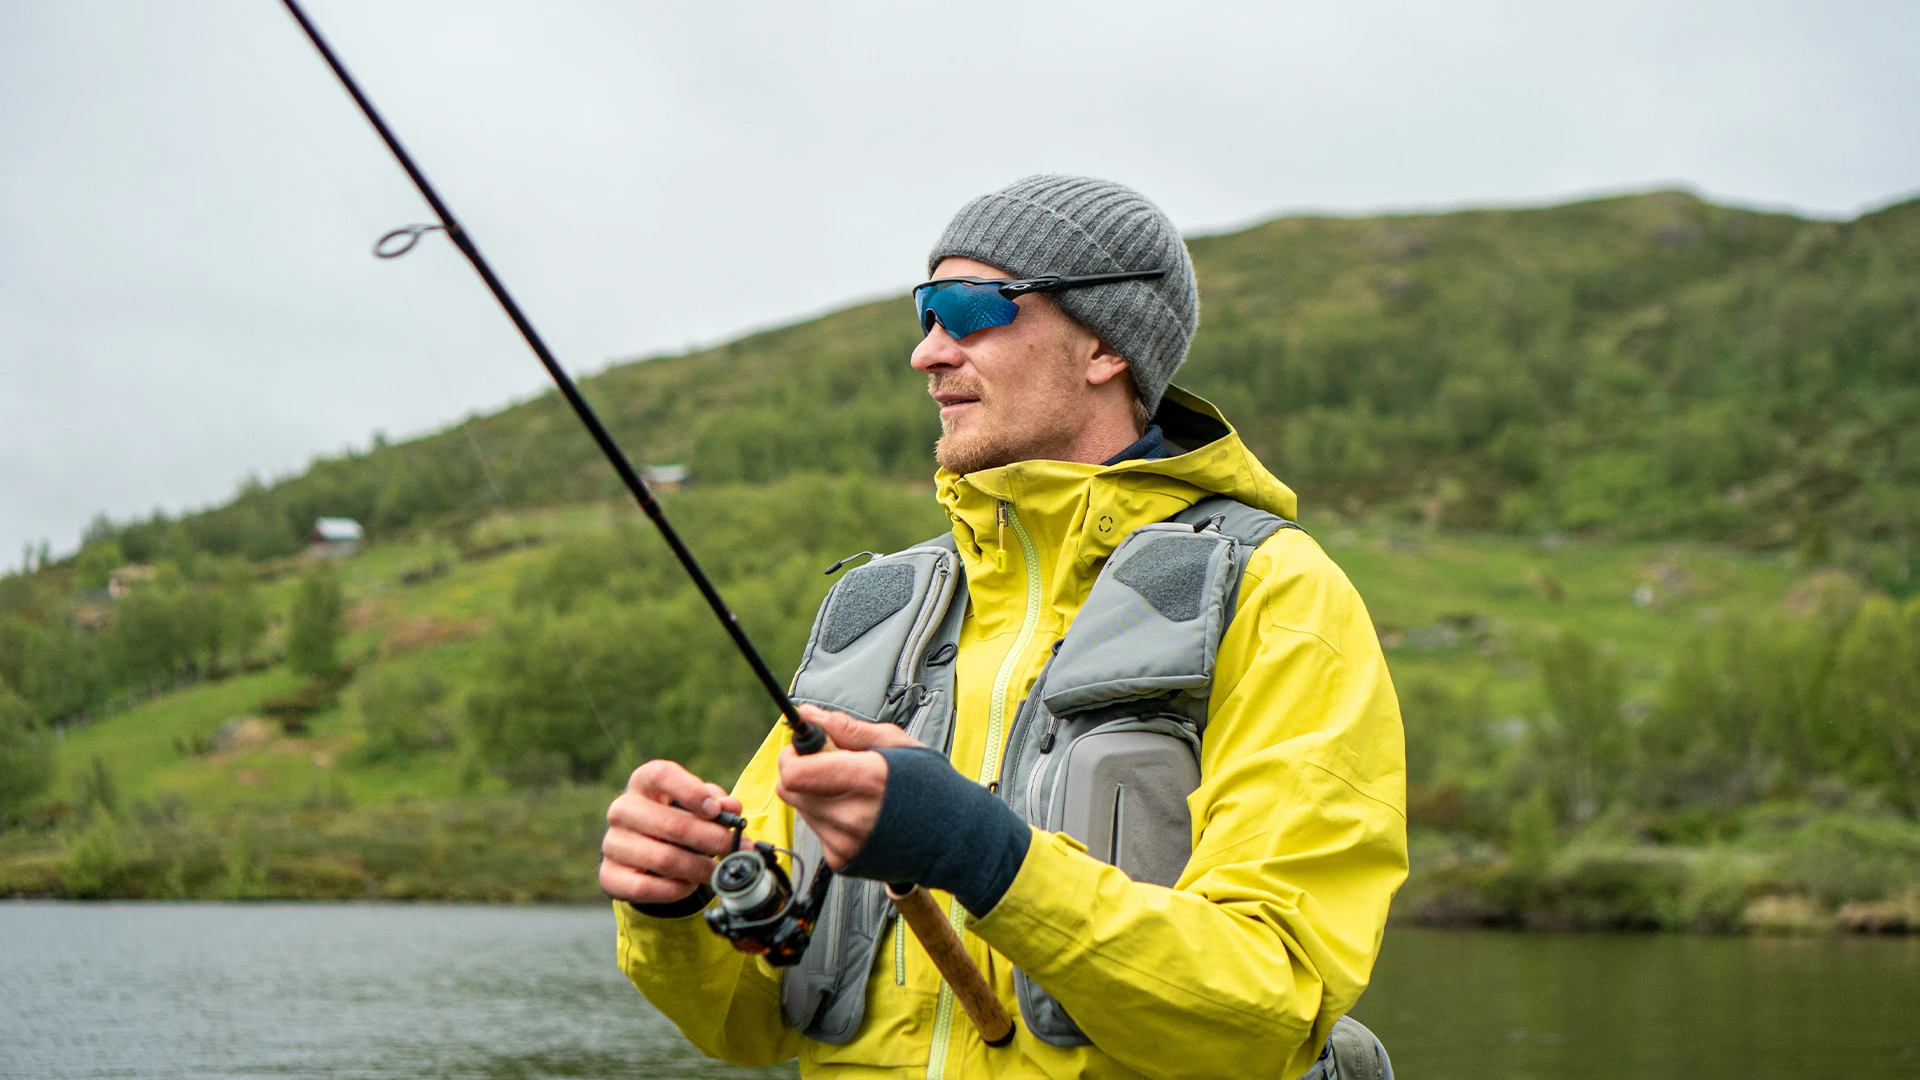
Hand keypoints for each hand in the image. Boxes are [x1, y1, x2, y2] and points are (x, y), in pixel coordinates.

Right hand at [600, 759, 744, 904]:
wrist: (640, 850)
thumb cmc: (675, 818)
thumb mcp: (696, 803)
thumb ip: (716, 801)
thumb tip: (731, 808)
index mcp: (643, 782)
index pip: (662, 775)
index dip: (691, 792)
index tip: (716, 810)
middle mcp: (622, 809)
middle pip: (671, 824)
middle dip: (713, 840)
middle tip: (740, 851)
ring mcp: (613, 843)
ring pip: (663, 859)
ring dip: (699, 869)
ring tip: (720, 872)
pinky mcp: (610, 875)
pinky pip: (645, 887)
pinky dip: (675, 889)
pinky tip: (691, 886)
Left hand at [776, 704, 922, 869]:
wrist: (955, 838)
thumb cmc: (931, 787)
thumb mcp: (896, 744)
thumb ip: (847, 728)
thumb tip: (809, 714)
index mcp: (866, 779)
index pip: (795, 772)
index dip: (794, 754)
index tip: (809, 746)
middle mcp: (851, 816)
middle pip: (789, 790)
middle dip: (802, 771)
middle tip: (830, 765)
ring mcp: (844, 842)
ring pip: (801, 809)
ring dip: (816, 795)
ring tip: (853, 792)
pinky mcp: (841, 860)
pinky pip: (816, 830)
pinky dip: (829, 818)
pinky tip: (859, 814)